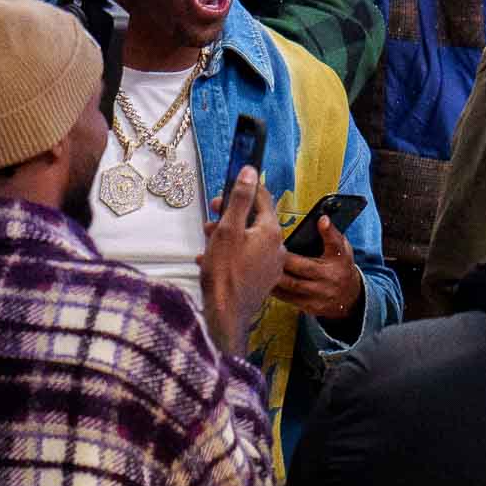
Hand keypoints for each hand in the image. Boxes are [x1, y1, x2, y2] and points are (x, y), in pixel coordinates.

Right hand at [198, 167, 285, 354]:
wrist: (226, 314)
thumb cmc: (224, 271)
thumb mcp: (228, 229)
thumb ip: (239, 199)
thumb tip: (249, 172)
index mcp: (271, 231)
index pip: (263, 199)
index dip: (244, 190)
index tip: (226, 192)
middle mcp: (277, 246)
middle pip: (255, 221)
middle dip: (232, 215)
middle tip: (211, 217)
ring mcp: (271, 265)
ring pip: (250, 240)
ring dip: (229, 235)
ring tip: (208, 239)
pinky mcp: (263, 279)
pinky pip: (249, 258)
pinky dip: (233, 253)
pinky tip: (212, 259)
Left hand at [272, 214, 365, 321]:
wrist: (349, 298)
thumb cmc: (340, 266)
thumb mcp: (342, 249)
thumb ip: (332, 235)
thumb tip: (321, 218)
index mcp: (340, 259)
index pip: (336, 243)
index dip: (328, 231)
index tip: (322, 219)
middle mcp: (331, 277)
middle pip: (303, 266)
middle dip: (283, 258)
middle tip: (267, 248)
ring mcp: (320, 294)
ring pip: (292, 284)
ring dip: (275, 275)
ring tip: (260, 266)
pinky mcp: (310, 306)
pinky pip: (288, 298)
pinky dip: (276, 289)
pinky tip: (265, 281)